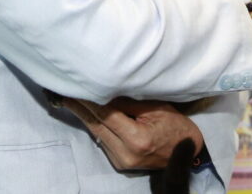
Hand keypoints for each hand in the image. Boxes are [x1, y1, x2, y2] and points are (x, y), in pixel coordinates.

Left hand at [63, 97, 203, 170]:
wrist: (186, 153)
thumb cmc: (176, 127)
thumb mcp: (157, 108)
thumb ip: (129, 103)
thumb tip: (105, 90)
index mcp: (137, 138)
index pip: (107, 115)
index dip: (90, 100)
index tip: (77, 87)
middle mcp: (126, 153)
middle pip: (96, 126)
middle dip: (80, 107)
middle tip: (65, 90)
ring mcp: (122, 161)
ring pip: (96, 134)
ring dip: (83, 116)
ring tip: (70, 98)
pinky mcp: (120, 164)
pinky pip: (102, 141)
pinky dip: (94, 125)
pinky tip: (85, 113)